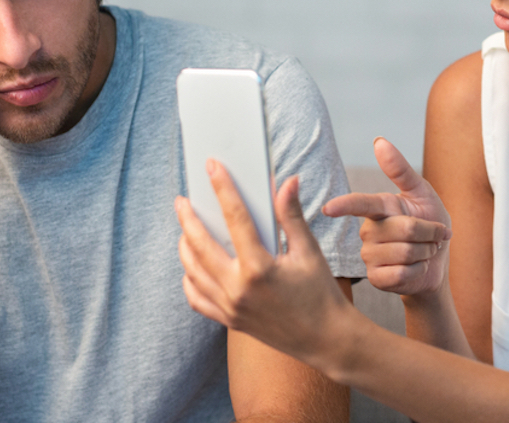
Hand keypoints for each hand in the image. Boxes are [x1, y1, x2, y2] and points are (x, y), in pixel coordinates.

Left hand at [175, 160, 352, 365]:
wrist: (325, 340)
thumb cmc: (321, 294)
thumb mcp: (308, 251)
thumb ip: (291, 215)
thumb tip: (287, 181)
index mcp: (259, 268)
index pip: (235, 218)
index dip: (222, 188)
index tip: (212, 167)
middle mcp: (238, 289)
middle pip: (200, 244)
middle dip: (188, 217)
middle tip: (182, 200)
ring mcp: (229, 307)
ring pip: (192, 270)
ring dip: (185, 246)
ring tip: (185, 228)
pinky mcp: (228, 320)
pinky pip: (196, 298)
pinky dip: (190, 278)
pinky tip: (192, 265)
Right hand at [323, 138, 451, 298]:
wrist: (438, 261)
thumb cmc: (430, 222)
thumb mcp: (422, 193)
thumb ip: (401, 170)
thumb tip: (379, 141)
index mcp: (379, 208)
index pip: (360, 204)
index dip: (345, 206)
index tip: (328, 208)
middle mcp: (369, 231)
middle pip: (405, 228)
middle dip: (429, 233)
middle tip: (433, 236)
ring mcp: (370, 256)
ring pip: (405, 252)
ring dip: (425, 252)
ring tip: (423, 252)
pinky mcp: (376, 278)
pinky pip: (401, 274)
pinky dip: (418, 271)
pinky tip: (415, 269)